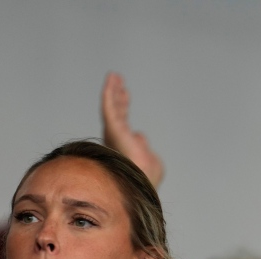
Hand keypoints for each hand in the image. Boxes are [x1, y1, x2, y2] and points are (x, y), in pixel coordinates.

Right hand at [101, 72, 164, 187]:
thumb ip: (144, 146)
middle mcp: (116, 138)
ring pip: (112, 107)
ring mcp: (114, 132)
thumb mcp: (151, 160)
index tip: (126, 93)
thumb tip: (139, 134)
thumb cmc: (147, 178)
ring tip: (115, 75)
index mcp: (125, 144)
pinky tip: (111, 79)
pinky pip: (109, 107)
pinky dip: (109, 92)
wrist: (142, 181)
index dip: (124, 106)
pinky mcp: (113, 128)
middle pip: (117, 112)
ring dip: (113, 90)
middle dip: (117, 96)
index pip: (123, 121)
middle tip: (119, 80)